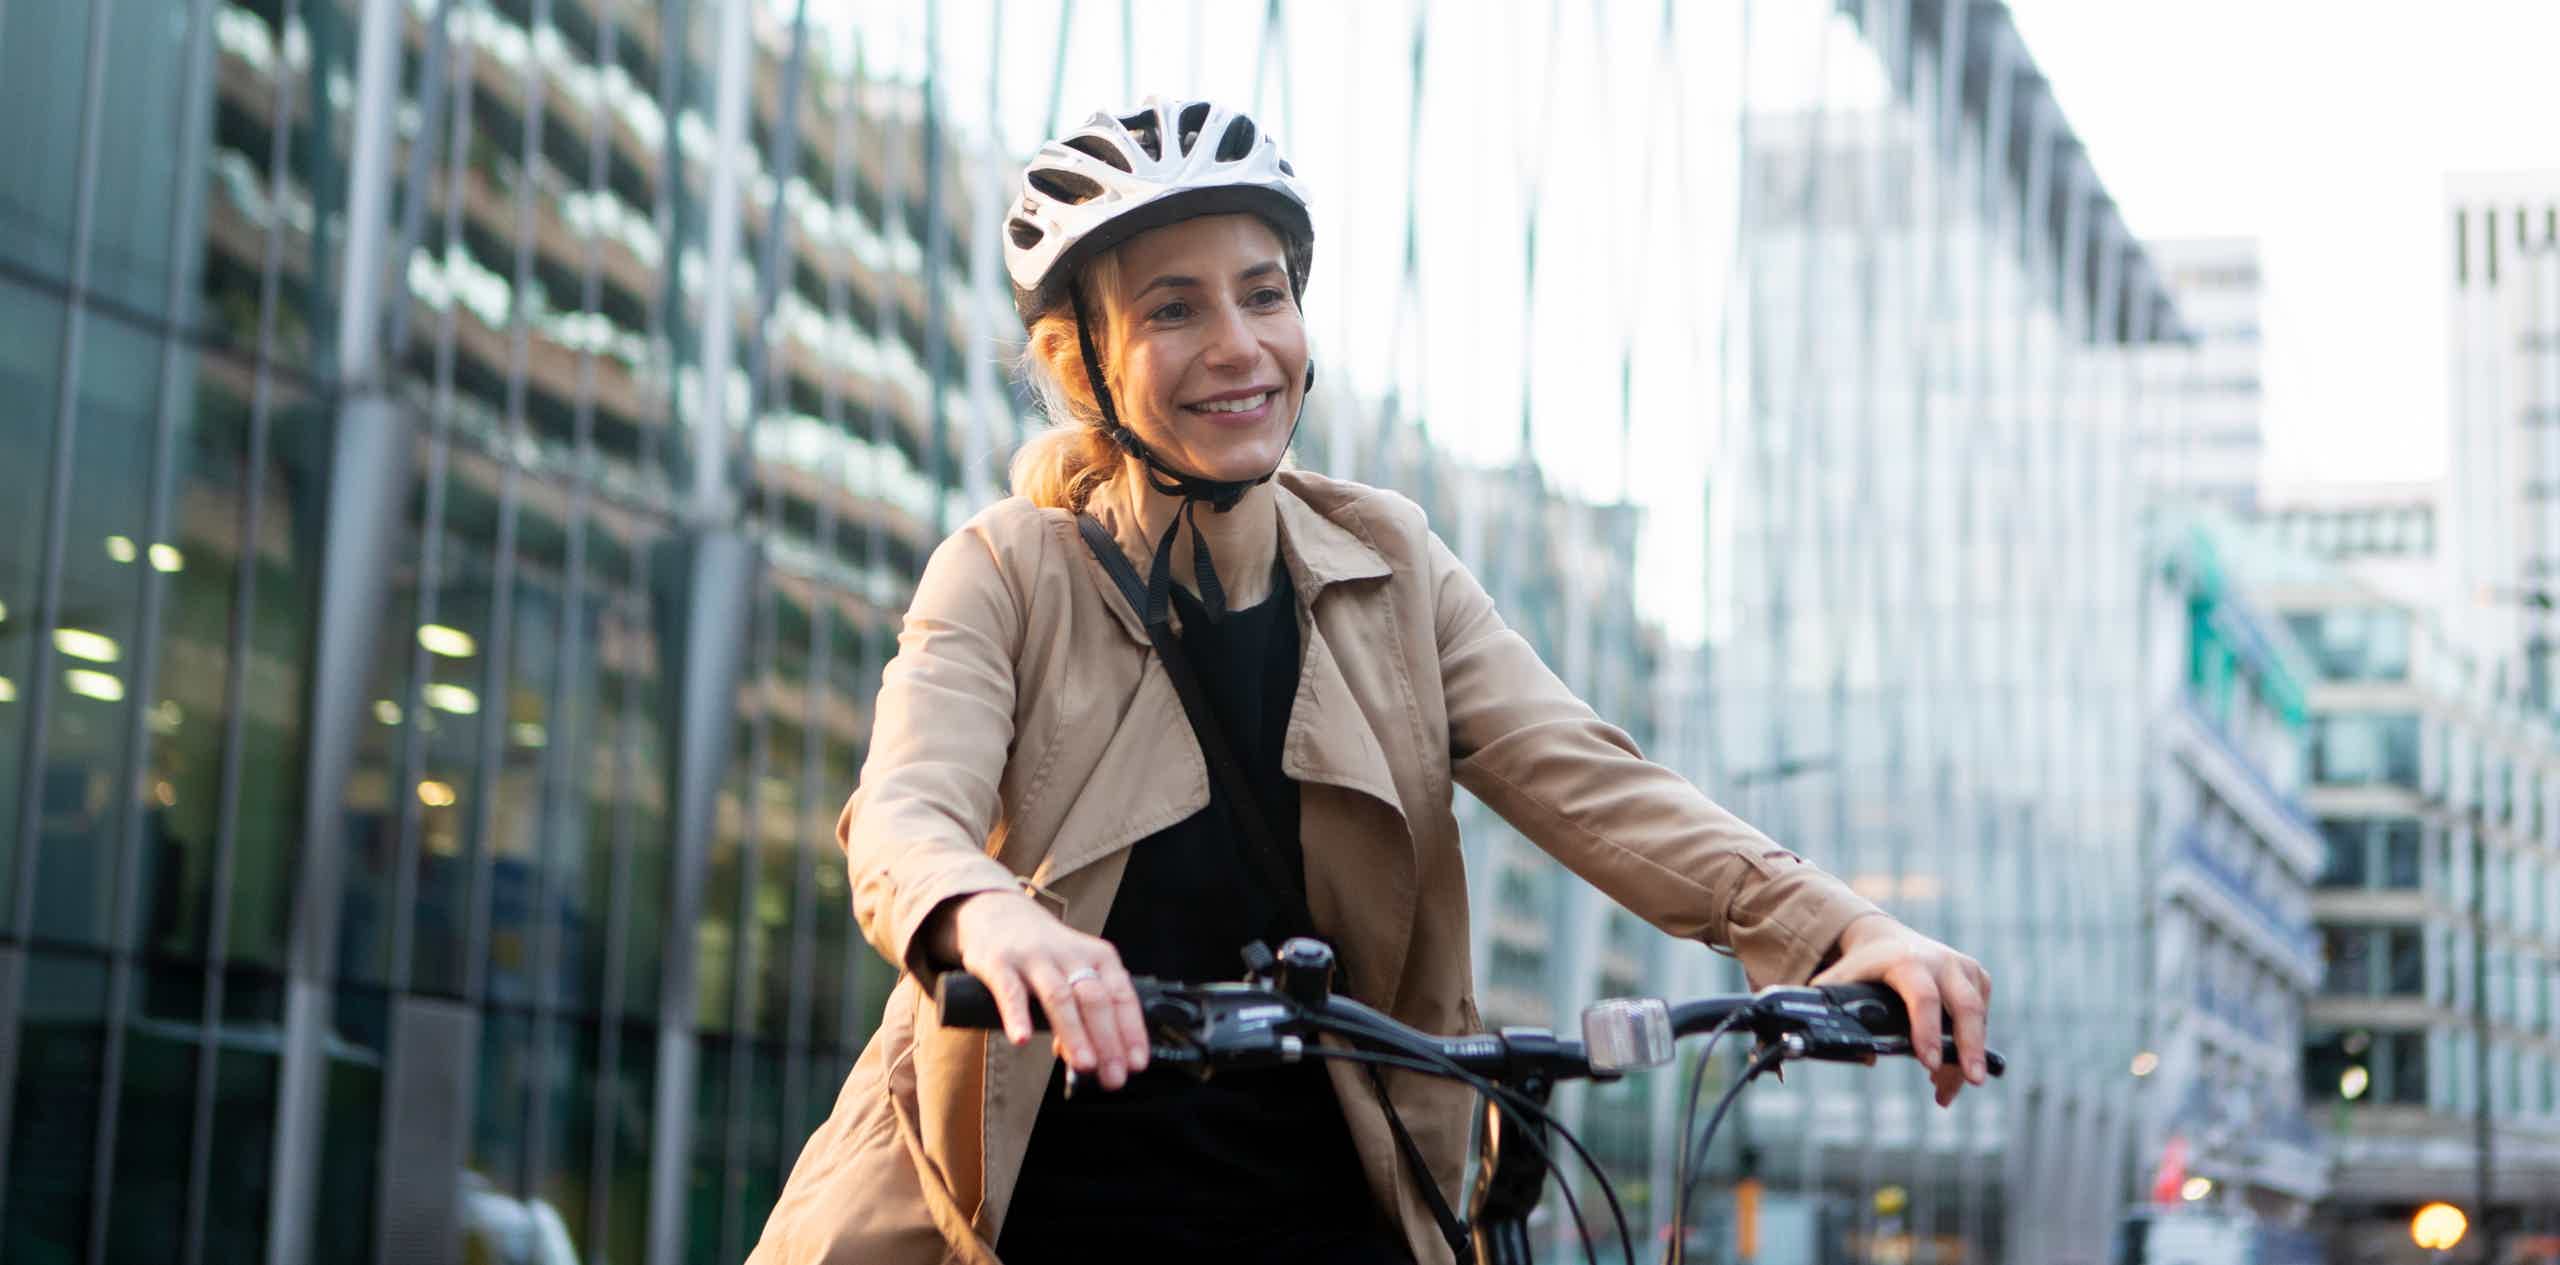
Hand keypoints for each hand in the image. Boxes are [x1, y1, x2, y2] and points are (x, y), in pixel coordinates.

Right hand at [936, 891, 1150, 1089]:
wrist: (997, 911)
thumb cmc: (1044, 953)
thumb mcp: (1072, 974)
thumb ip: (1080, 1017)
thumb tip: (1085, 1061)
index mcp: (1098, 957)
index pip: (1122, 996)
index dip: (1131, 1032)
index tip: (1136, 1064)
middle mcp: (1070, 955)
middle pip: (1095, 999)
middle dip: (1107, 1041)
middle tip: (1113, 1076)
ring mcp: (1035, 957)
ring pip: (1060, 996)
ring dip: (1075, 1033)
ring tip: (1084, 1064)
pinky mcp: (1000, 962)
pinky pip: (1011, 991)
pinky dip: (1018, 1015)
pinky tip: (1023, 1039)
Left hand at [1809, 915, 1991, 1107]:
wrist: (1885, 937)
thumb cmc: (1860, 967)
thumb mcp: (1839, 982)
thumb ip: (1827, 1015)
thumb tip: (1841, 1058)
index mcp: (1906, 962)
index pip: (1922, 997)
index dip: (1927, 1030)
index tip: (1928, 1063)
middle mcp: (1940, 962)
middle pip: (1966, 1007)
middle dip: (1971, 1047)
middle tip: (1972, 1081)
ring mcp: (1963, 968)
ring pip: (1977, 1018)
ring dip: (1967, 1058)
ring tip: (1944, 1093)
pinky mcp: (1977, 978)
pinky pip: (1982, 1017)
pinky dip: (1972, 1046)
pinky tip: (1950, 1072)